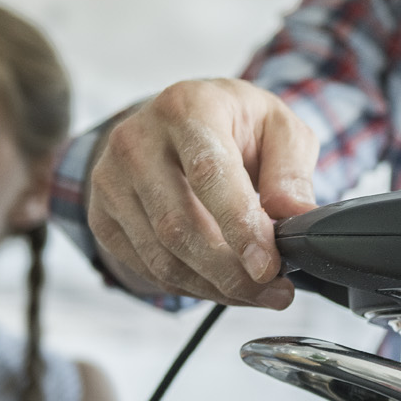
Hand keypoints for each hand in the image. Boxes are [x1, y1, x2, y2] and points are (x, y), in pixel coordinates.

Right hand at [89, 79, 318, 306]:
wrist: (182, 122)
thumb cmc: (235, 125)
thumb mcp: (279, 129)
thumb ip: (291, 171)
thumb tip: (298, 217)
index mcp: (186, 108)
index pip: (208, 174)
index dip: (238, 226)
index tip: (268, 267)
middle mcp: (137, 141)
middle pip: (179, 225)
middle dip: (231, 272)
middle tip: (275, 292)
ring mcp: (110, 180)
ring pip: (161, 256)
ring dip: (214, 287)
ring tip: (257, 293)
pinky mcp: (102, 215)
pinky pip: (147, 267)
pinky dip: (191, 287)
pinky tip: (222, 284)